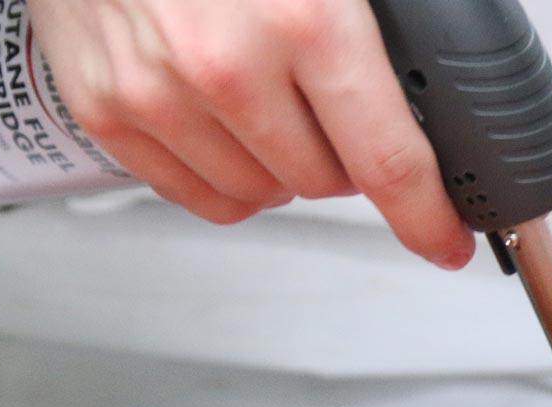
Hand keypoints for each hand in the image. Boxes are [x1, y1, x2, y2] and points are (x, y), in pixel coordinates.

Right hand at [29, 0, 475, 266]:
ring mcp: (157, 94)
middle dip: (347, 156)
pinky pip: (197, 194)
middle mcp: (226, 65)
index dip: (427, 214)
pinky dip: (228, 173)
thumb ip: (388, 11)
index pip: (387, 160)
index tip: (446, 239)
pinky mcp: (105, 110)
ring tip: (274, 100)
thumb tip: (437, 53)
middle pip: (325, 182)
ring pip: (262, 195)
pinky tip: (230, 123)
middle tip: (338, 108)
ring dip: (283, 165)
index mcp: (302, 17)